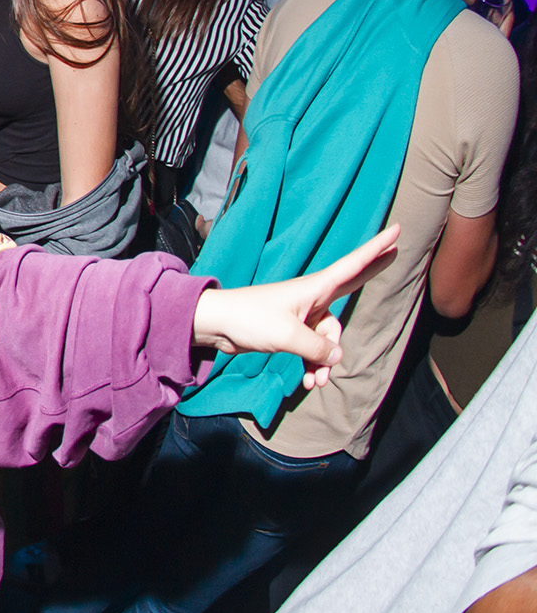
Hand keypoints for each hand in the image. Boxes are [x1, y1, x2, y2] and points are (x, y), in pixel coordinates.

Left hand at [191, 223, 399, 388]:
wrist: (216, 325)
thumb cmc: (250, 319)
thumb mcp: (288, 335)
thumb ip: (318, 348)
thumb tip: (337, 357)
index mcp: (314, 288)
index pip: (353, 266)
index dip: (375, 250)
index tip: (396, 231)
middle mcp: (312, 298)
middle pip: (351, 287)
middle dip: (372, 273)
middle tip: (397, 253)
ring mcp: (302, 314)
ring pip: (330, 337)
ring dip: (327, 360)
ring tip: (318, 381)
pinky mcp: (291, 331)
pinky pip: (314, 349)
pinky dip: (315, 365)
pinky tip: (311, 381)